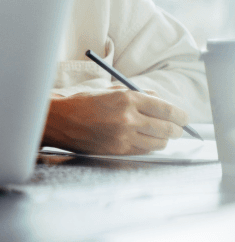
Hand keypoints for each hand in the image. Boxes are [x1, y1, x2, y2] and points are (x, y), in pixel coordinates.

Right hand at [42, 86, 188, 154]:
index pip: (167, 109)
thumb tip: (161, 102)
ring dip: (163, 139)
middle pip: (168, 128)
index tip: (183, 117)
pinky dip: (148, 146)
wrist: (58, 121)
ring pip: (159, 143)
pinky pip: (144, 151)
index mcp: (127, 98)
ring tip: (159, 135)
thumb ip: (138, 95)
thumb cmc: (83, 104)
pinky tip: (143, 140)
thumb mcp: (111, 91)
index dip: (180, 115)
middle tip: (177, 128)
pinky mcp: (117, 150)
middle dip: (176, 129)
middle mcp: (128, 118)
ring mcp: (123, 136)